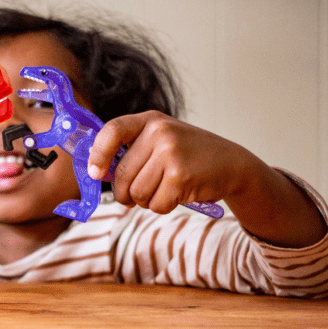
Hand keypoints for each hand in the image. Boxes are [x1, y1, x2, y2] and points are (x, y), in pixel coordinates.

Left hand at [87, 111, 251, 213]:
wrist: (233, 164)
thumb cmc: (189, 156)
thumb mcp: (161, 141)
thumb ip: (131, 151)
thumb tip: (96, 172)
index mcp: (150, 121)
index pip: (112, 131)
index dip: (98, 154)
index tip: (95, 173)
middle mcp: (160, 133)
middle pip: (122, 175)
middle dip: (125, 193)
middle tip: (137, 194)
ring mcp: (171, 154)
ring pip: (137, 193)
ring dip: (146, 201)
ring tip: (165, 189)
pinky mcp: (181, 177)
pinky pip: (155, 204)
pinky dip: (163, 206)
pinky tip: (178, 194)